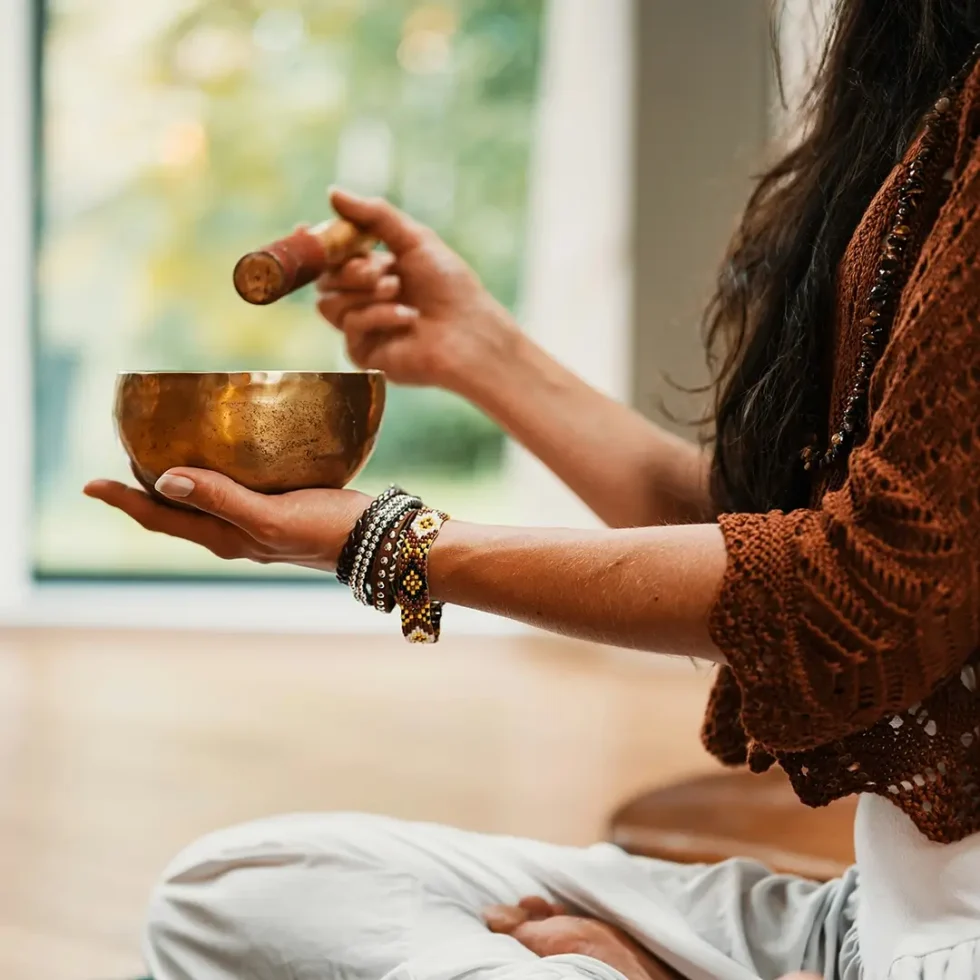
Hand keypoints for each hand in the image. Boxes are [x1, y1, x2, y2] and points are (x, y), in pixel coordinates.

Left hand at [84, 469, 369, 572]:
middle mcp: (234, 533)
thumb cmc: (327, 531)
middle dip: (142, 490)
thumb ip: (221, 498)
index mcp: (225, 538)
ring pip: (201, 501)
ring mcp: (256, 522)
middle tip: (120, 456)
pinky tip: (223, 453)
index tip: (90, 483)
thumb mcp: (270, 517)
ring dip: (175, 481)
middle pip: (174, 512)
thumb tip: (165, 479)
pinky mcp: (279, 507)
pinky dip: (212, 473)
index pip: (160, 519)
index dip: (123, 500)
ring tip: (159, 452)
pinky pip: (231, 489)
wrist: (378, 541)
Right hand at [316, 187, 520, 395]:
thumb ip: (374, 216)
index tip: (305, 227)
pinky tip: (407, 317)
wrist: (470, 331)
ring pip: (329, 303)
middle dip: (350, 269)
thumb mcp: (414, 240)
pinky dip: (378, 315)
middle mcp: (365, 301)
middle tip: (380, 269)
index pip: (332, 258)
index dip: (317, 244)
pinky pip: (349, 327)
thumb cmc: (450, 287)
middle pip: (325, 279)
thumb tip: (333, 192)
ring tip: (398, 291)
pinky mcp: (365, 354)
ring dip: (364, 293)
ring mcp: (363, 329)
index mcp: (375, 272)